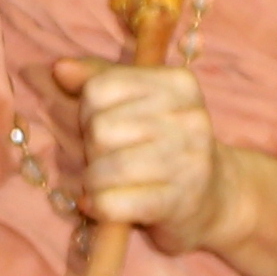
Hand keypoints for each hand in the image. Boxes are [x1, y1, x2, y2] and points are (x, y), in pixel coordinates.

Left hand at [51, 58, 234, 248]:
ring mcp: (188, 161)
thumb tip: (61, 68)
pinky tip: (103, 205)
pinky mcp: (178, 202)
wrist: (215, 197)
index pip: (99, 89)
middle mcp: (190, 118)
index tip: (112, 126)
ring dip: (94, 181)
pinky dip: (98, 206)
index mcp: (179, 83)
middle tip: (112, 158)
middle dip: (93, 148)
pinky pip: (111, 203)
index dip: (90, 112)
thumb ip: (100, 79)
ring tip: (108, 183)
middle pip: (100, 128)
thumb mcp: (138, 103)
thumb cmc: (164, 145)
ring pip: (105, 167)